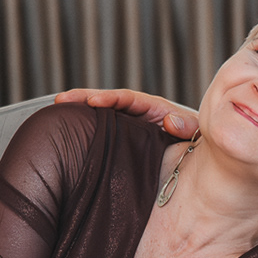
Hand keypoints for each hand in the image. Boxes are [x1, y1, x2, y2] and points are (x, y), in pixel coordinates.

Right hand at [52, 88, 199, 139]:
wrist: (201, 159)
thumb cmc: (199, 142)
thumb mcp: (195, 132)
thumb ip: (186, 126)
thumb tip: (169, 121)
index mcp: (152, 109)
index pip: (126, 99)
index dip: (109, 98)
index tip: (92, 101)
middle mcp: (137, 115)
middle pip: (106, 103)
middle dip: (83, 99)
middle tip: (61, 99)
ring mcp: (128, 128)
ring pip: (100, 118)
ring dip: (80, 113)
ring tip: (56, 111)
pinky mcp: (123, 143)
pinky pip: (102, 136)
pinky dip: (86, 134)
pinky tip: (67, 136)